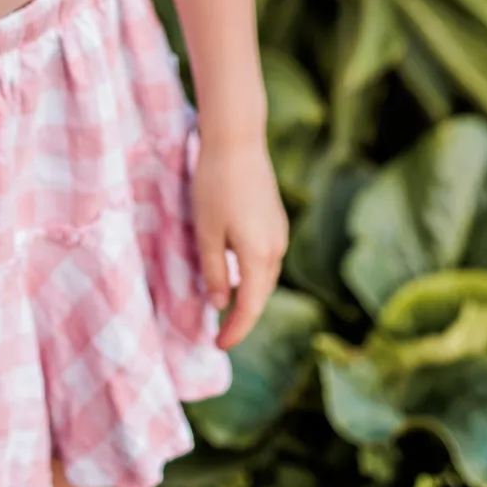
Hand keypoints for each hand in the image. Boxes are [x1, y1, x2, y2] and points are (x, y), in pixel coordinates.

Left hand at [192, 132, 288, 351]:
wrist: (237, 140)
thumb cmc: (215, 185)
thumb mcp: (206, 232)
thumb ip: (214, 271)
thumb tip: (220, 303)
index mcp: (259, 257)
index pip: (250, 308)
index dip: (235, 331)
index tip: (217, 346)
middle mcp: (276, 249)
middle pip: (260, 294)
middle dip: (242, 316)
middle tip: (219, 332)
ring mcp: (280, 232)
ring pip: (264, 275)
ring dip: (247, 294)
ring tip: (224, 306)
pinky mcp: (276, 219)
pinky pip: (265, 257)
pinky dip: (251, 272)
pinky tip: (234, 270)